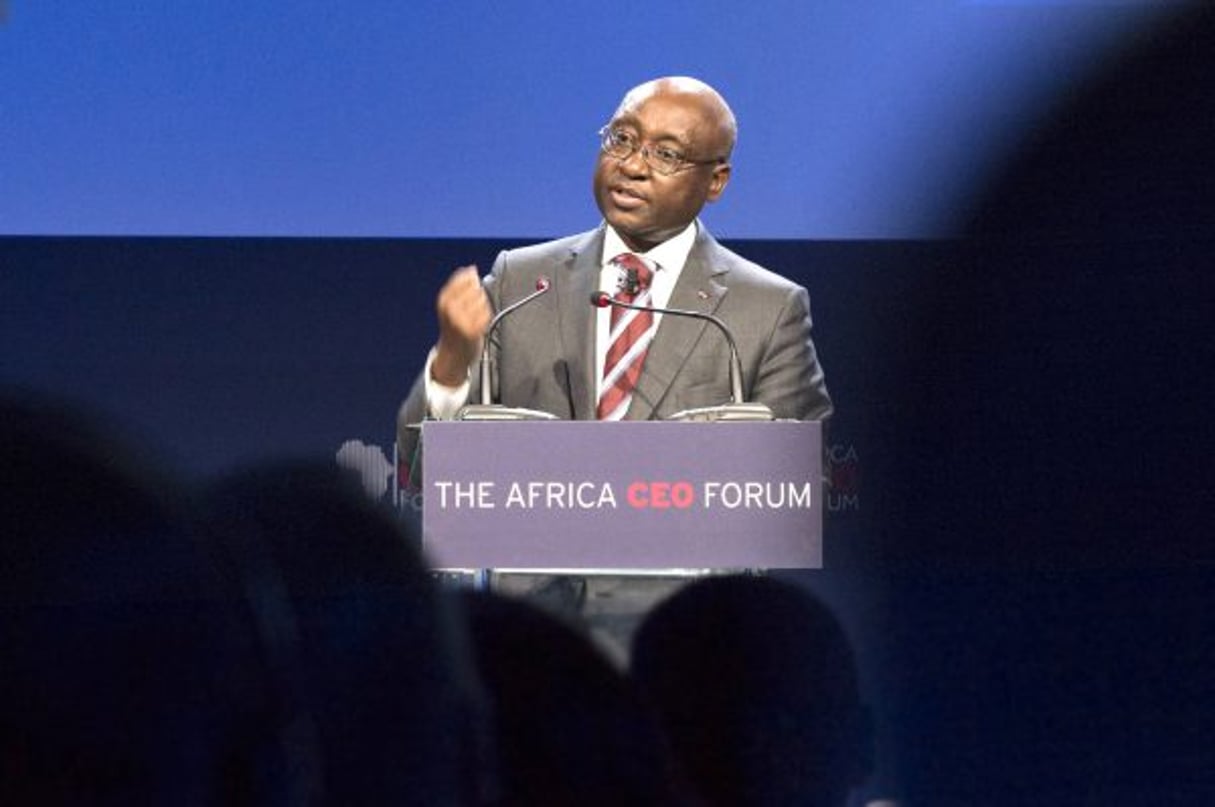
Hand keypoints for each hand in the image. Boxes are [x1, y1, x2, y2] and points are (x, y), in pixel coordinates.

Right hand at [432, 265, 490, 385]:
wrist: (453, 353)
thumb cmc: (454, 327)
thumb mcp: (449, 303)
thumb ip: (459, 286)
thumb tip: (471, 268)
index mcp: (443, 300)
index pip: (463, 277)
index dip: (471, 280)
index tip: (472, 286)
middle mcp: (450, 309)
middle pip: (475, 288)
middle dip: (477, 294)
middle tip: (472, 306)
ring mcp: (461, 320)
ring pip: (482, 300)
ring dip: (482, 306)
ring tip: (475, 315)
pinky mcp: (473, 331)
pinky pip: (487, 314)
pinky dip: (486, 316)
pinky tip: (480, 323)